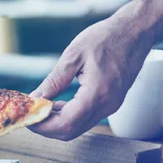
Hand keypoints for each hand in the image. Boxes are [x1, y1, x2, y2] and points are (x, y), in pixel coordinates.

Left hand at [28, 17, 153, 140]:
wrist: (135, 31)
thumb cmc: (106, 37)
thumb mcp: (73, 56)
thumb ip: (54, 81)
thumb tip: (35, 99)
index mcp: (97, 94)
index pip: (65, 123)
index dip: (43, 125)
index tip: (28, 119)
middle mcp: (107, 105)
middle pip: (71, 131)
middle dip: (47, 127)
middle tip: (30, 116)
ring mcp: (111, 105)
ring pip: (78, 127)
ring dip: (57, 122)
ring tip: (40, 108)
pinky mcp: (112, 102)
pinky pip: (87, 118)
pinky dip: (69, 116)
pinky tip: (56, 105)